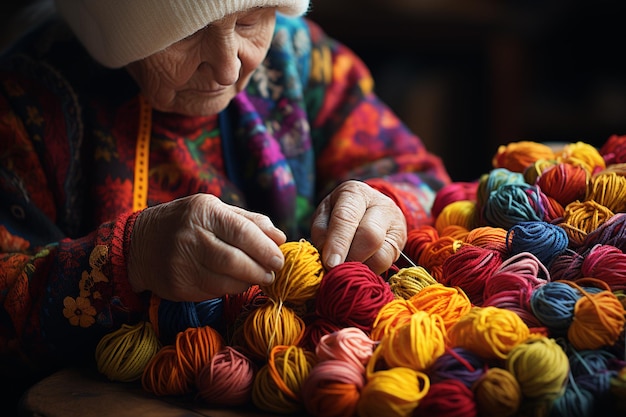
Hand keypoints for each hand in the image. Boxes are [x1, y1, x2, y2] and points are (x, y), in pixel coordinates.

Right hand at [127, 194, 286, 301]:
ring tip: (259, 278)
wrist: (138, 243)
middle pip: (235, 260)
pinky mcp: (177, 286)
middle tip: (273, 273)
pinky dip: (232, 290)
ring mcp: (181, 263)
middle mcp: (190, 237)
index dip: (265, 249)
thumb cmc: (186, 223)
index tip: (280, 259)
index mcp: (203, 211)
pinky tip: (237, 283)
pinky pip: (213, 292)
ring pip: (226, 281)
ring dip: (249, 282)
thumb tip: (281, 238)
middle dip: (261, 269)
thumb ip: (249, 221)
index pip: (243, 232)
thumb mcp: (214, 210)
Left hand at [310, 180, 406, 273]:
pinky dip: (370, 271)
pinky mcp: (402, 242)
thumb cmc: (340, 212)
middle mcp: (380, 204)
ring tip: (347, 269)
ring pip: (381, 255)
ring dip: (361, 268)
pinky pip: (387, 263)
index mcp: (355, 193)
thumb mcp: (324, 215)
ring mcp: (396, 223)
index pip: (346, 218)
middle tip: (337, 270)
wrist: (369, 208)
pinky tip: (359, 268)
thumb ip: (321, 234)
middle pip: (370, 236)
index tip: (330, 264)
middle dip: (351, 258)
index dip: (338, 243)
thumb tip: (328, 260)